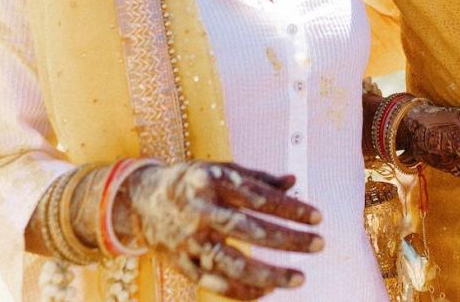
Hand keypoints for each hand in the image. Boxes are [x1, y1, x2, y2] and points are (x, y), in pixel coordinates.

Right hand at [114, 161, 322, 299]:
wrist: (141, 201)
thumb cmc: (190, 182)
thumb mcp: (220, 170)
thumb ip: (257, 177)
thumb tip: (293, 181)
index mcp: (211, 181)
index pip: (259, 197)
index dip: (290, 208)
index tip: (317, 217)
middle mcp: (200, 211)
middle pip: (250, 230)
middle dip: (288, 240)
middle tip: (318, 245)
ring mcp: (190, 240)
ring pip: (233, 263)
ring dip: (269, 274)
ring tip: (299, 278)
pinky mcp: (183, 263)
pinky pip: (216, 283)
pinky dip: (243, 291)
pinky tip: (267, 291)